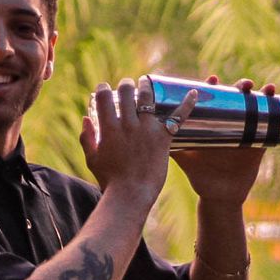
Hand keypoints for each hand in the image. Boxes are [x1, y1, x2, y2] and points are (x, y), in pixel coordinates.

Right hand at [80, 79, 196, 206]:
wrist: (130, 195)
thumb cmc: (110, 180)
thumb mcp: (92, 158)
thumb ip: (87, 137)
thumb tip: (86, 118)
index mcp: (108, 128)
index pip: (103, 96)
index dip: (103, 88)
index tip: (105, 89)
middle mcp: (127, 124)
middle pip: (126, 91)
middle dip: (126, 85)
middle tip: (127, 86)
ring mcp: (146, 130)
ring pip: (147, 97)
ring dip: (146, 88)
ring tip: (146, 85)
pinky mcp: (163, 138)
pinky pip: (177, 117)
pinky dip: (186, 103)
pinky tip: (193, 92)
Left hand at [172, 76, 273, 205]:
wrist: (217, 196)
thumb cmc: (199, 174)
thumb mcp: (184, 158)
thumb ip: (169, 146)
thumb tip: (148, 134)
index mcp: (212, 124)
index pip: (214, 99)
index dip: (213, 87)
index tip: (211, 79)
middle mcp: (230, 124)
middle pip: (236, 99)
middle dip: (240, 87)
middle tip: (242, 84)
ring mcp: (245, 132)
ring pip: (254, 107)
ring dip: (260, 94)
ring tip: (262, 88)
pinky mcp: (258, 143)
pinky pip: (269, 125)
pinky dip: (274, 109)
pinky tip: (275, 96)